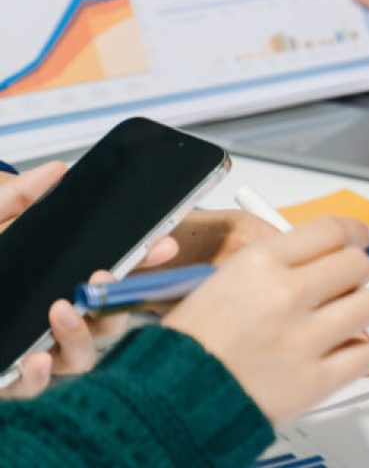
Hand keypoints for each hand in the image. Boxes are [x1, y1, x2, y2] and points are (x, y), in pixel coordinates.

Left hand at [0, 163, 178, 398]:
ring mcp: (38, 352)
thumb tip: (56, 172)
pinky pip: (35, 388)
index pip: (114, 274)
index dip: (144, 261)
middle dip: (117, 300)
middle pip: (110, 320)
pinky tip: (36, 358)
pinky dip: (39, 376)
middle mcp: (57, 321)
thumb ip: (17, 199)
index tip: (162, 244)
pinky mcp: (10, 378)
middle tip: (103, 278)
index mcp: (62, 282)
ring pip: (82, 357)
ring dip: (81, 335)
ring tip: (61, 311)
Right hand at [163, 216, 368, 423]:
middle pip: (355, 264)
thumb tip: (327, 261)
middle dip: (360, 272)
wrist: (168, 403)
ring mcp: (302, 339)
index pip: (330, 231)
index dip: (354, 233)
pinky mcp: (313, 381)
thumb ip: (278, 270)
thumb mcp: (223, 284)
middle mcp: (283, 295)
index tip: (361, 238)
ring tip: (364, 317)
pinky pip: (366, 355)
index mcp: (257, 264)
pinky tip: (360, 350)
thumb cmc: (189, 347)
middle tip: (355, 283)